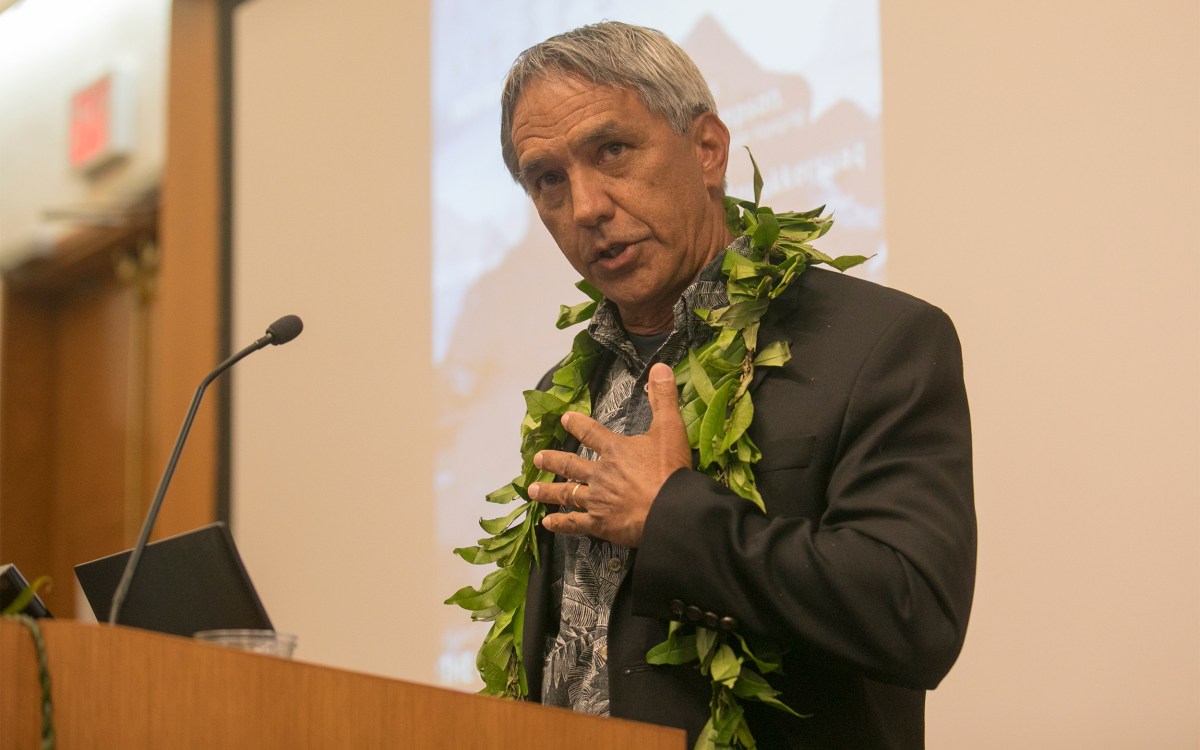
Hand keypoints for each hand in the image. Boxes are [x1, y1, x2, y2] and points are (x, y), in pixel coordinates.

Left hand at [528, 362, 691, 546]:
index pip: (591, 432)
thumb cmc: (670, 470)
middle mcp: (599, 473)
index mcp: (614, 450)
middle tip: (537, 458)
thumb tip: (659, 367)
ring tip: (532, 489)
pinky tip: (547, 523)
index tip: (564, 419)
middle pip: (570, 465)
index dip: (577, 424)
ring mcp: (597, 500)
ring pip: (566, 494)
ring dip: (548, 491)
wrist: (670, 510)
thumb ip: (663, 398)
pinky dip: (560, 524)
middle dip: (553, 460)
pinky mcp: (599, 524)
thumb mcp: (670, 428)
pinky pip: (574, 523)